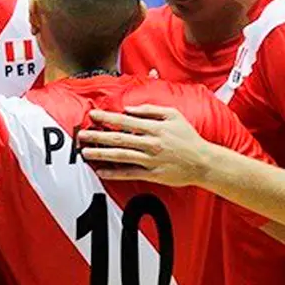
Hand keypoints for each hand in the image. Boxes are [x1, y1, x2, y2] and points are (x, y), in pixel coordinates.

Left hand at [77, 105, 211, 186]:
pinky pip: (130, 173)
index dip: (107, 118)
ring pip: (121, 156)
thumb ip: (150, 110)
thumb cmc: (188, 137)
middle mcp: (150, 143)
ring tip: (86, 152)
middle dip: (97, 136)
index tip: (92, 115)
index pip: (125, 121)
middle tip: (81, 136)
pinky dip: (114, 173)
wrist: (203, 162)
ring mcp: (150, 160)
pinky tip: (101, 171)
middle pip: (119, 139)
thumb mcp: (173, 115)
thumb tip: (129, 109)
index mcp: (154, 127)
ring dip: (101, 154)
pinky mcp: (152, 175)